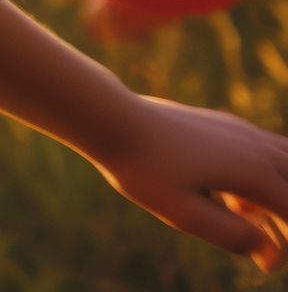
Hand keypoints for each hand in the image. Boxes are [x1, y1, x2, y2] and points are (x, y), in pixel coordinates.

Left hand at [87, 93, 287, 270]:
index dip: (286, 242)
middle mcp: (255, 146)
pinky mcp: (225, 124)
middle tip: (269, 247)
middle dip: (287, 216)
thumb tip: (266, 250)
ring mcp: (241, 131)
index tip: (268, 265)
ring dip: (280, 192)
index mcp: (253, 172)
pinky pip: (265, 150)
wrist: (113, 118)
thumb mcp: (182, 213)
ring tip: (255, 221)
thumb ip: (229, 234)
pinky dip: (265, 175)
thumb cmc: (143, 168)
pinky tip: (234, 199)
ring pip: (286, 162)